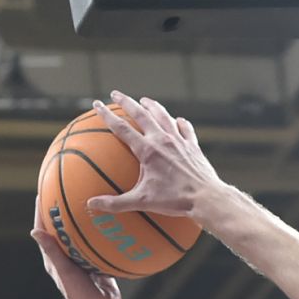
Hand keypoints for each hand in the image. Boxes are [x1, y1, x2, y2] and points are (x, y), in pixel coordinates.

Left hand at [31, 198, 123, 298]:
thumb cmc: (79, 296)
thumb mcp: (64, 271)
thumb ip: (52, 251)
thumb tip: (35, 231)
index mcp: (53, 257)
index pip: (44, 228)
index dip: (42, 210)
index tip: (43, 191)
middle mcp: (66, 257)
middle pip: (62, 227)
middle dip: (62, 208)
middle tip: (65, 188)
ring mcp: (82, 260)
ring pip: (81, 234)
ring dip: (83, 219)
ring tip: (88, 199)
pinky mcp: (98, 264)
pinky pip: (98, 244)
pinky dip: (101, 233)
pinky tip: (111, 222)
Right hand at [86, 92, 225, 218]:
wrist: (206, 197)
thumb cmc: (175, 200)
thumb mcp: (142, 201)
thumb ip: (116, 203)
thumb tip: (91, 204)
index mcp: (148, 150)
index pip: (122, 127)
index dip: (107, 115)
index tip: (97, 104)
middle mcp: (163, 140)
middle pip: (141, 114)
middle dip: (127, 102)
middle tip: (116, 94)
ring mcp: (180, 141)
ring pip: (163, 116)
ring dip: (152, 106)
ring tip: (145, 100)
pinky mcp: (193, 146)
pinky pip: (185, 129)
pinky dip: (179, 122)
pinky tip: (177, 120)